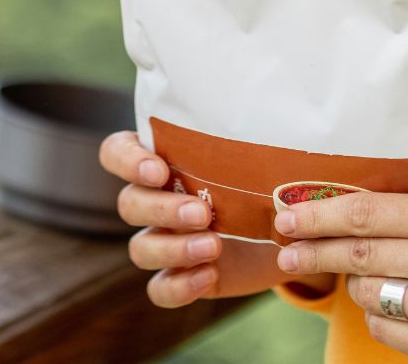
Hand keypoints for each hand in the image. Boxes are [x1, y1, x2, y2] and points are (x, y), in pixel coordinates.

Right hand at [97, 130, 319, 306]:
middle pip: (129, 203)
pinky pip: (159, 288)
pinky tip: (209, 276)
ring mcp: (164, 240)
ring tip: (213, 248)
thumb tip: (279, 119)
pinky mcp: (180, 276)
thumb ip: (256, 144)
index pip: (117, 152)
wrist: (290, 233)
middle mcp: (155, 199)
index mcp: (163, 160)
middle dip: (162, 209)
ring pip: (140, 248)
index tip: (159, 170)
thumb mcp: (265, 158)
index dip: (127, 161)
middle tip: (202, 214)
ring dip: (173, 248)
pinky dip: (179, 286)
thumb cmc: (270, 181)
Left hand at [274, 190, 407, 363]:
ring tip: (377, 281)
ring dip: (360, 286)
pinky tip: (402, 309)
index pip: (367, 213)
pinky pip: (384, 329)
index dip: (318, 214)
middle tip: (285, 249)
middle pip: (356, 253)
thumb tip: (345, 215)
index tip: (288, 215)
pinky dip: (382, 318)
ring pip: (367, 293)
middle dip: (312, 250)